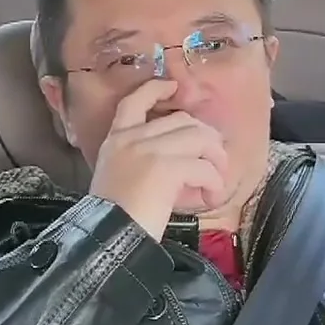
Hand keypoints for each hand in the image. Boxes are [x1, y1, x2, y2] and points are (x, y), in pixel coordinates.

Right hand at [90, 78, 227, 241]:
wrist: (109, 238)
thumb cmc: (113, 216)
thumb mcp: (116, 176)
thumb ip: (137, 159)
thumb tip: (176, 160)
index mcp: (116, 139)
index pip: (134, 101)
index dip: (155, 89)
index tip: (174, 86)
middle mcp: (133, 138)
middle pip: (183, 120)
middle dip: (206, 138)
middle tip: (214, 161)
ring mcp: (150, 151)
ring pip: (199, 138)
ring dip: (215, 159)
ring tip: (215, 181)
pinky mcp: (167, 169)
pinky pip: (203, 167)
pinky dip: (214, 182)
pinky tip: (211, 196)